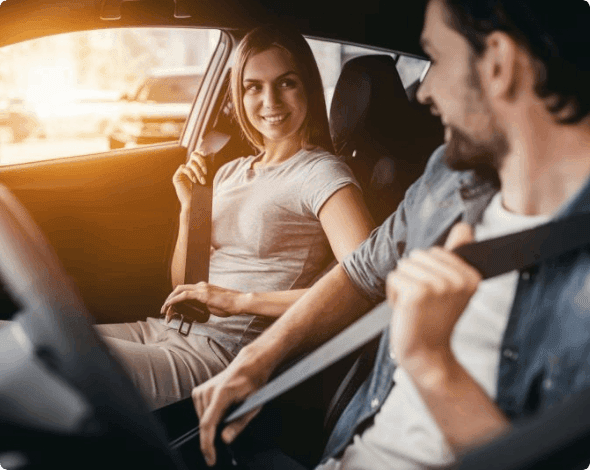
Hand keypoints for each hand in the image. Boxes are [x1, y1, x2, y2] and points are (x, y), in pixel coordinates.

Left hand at [161, 282, 245, 320]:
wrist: (239, 302)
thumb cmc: (229, 305)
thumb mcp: (213, 306)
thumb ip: (204, 306)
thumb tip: (199, 311)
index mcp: (203, 288)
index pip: (184, 291)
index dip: (175, 299)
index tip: (171, 309)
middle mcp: (200, 286)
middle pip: (178, 290)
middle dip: (169, 300)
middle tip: (165, 311)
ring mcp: (201, 288)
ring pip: (178, 291)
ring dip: (169, 301)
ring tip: (164, 312)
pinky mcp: (202, 294)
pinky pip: (183, 295)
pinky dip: (174, 300)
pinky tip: (169, 305)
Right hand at [172, 151, 208, 207]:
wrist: (193, 204)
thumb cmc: (201, 193)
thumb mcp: (206, 179)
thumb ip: (206, 169)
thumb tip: (211, 157)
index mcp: (194, 169)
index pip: (197, 158)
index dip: (202, 156)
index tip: (210, 158)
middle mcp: (187, 170)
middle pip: (193, 158)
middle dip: (201, 163)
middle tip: (206, 172)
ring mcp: (181, 174)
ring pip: (190, 164)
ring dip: (197, 172)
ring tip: (202, 181)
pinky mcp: (176, 177)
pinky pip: (183, 168)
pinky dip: (190, 173)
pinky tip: (194, 180)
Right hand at [192, 351, 268, 465]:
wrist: (249, 365)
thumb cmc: (254, 383)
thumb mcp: (254, 405)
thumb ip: (239, 424)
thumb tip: (225, 439)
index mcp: (222, 393)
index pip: (208, 424)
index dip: (207, 445)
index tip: (210, 459)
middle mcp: (208, 390)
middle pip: (205, 424)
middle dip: (215, 432)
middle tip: (233, 422)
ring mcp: (202, 389)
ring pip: (202, 420)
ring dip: (214, 423)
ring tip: (230, 410)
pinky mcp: (199, 391)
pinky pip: (201, 413)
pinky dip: (210, 416)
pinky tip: (222, 408)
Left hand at [386, 222, 481, 364]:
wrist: (427, 354)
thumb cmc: (435, 320)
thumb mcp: (452, 287)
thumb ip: (457, 255)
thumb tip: (464, 227)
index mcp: (471, 276)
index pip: (437, 251)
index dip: (429, 272)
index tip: (438, 297)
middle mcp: (458, 279)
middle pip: (419, 255)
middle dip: (414, 277)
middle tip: (424, 303)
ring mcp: (439, 286)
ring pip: (405, 265)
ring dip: (403, 286)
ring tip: (415, 307)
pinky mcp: (418, 292)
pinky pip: (394, 277)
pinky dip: (393, 294)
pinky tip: (405, 311)